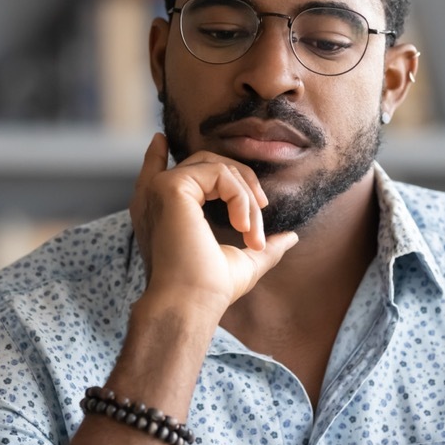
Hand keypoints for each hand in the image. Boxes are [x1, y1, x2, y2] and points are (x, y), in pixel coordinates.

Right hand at [129, 133, 298, 315]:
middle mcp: (154, 198)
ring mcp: (160, 189)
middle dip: (242, 183)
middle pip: (205, 163)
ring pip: (217, 166)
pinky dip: (240, 197)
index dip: (156, 154)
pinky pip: (219, 172)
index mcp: (161, 214)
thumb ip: (263, 245)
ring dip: (246, 196)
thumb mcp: (243, 262)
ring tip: (252, 231)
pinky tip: (243, 226)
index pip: (155, 173)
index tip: (161, 140)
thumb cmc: (210, 290)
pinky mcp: (171, 186)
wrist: (191, 304)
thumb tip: (291, 237)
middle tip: (259, 214)